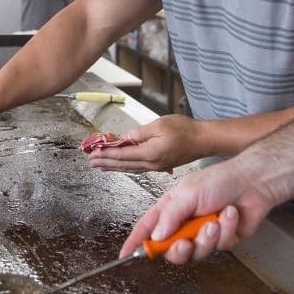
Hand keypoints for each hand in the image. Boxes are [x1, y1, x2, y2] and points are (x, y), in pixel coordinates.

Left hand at [87, 115, 205, 172]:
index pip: (122, 154)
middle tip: (90, 161)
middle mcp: (151, 163)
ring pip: (129, 168)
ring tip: (100, 166)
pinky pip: (137, 168)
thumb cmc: (184, 129)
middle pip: (123, 164)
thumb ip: (140, 132)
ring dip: (113, 167)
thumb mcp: (160, 125)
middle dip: (105, 162)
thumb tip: (124, 137)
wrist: (203, 140)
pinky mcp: (160, 165)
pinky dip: (125, 166)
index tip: (93, 153)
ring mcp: (156, 166)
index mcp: (150, 153)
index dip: (106, 154)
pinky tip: (120, 166)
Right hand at [119, 160, 273, 262]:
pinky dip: (226, 230)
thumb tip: (156, 237)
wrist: (252, 182)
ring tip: (214, 223)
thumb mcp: (187, 194)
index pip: (148, 227)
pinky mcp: (223, 240)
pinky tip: (230, 214)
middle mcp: (185, 222)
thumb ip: (170, 216)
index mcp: (171, 208)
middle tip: (184, 242)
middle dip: (178, 249)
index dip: (136, 242)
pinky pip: (219, 246)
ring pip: (196, 252)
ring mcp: (204, 232)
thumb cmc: (219, 180)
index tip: (125, 255)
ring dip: (206, 239)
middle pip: (171, 249)